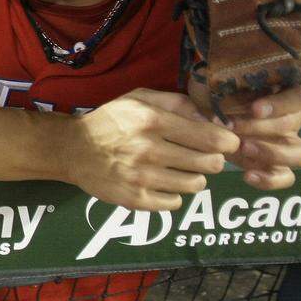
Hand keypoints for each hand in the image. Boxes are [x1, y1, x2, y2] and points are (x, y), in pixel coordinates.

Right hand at [67, 89, 240, 210]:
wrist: (72, 149)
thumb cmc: (111, 121)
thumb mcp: (139, 98)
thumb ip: (177, 103)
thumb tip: (212, 118)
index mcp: (153, 121)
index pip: (212, 138)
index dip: (227, 142)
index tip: (225, 142)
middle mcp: (149, 150)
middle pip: (210, 163)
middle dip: (212, 159)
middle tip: (201, 156)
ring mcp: (141, 178)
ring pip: (195, 185)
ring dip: (193, 177)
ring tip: (179, 169)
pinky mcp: (134, 199)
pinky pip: (174, 203)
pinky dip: (173, 194)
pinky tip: (162, 183)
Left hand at [225, 87, 300, 189]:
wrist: (209, 126)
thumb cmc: (218, 103)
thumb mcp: (220, 94)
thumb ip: (227, 95)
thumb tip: (223, 99)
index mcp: (283, 96)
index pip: (294, 98)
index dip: (277, 105)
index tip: (254, 109)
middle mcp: (291, 121)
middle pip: (291, 123)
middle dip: (260, 127)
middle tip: (231, 127)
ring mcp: (288, 146)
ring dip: (274, 153)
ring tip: (244, 148)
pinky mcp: (278, 168)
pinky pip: (286, 178)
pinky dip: (269, 180)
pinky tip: (247, 175)